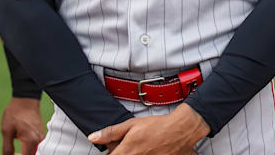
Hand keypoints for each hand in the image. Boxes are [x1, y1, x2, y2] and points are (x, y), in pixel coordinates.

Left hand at [1, 97, 44, 154]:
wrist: (26, 99)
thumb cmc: (15, 113)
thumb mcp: (6, 131)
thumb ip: (7, 148)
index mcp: (30, 140)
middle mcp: (39, 139)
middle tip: (11, 154)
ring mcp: (41, 136)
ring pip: (35, 151)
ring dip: (25, 153)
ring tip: (15, 149)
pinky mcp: (41, 133)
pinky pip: (36, 146)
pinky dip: (29, 148)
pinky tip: (21, 142)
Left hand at [88, 104, 209, 154]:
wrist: (180, 130)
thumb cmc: (158, 126)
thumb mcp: (132, 124)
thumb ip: (111, 132)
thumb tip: (94, 137)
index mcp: (127, 151)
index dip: (111, 153)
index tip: (113, 150)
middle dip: (121, 153)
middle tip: (130, 147)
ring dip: (133, 154)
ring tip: (140, 148)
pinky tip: (148, 151)